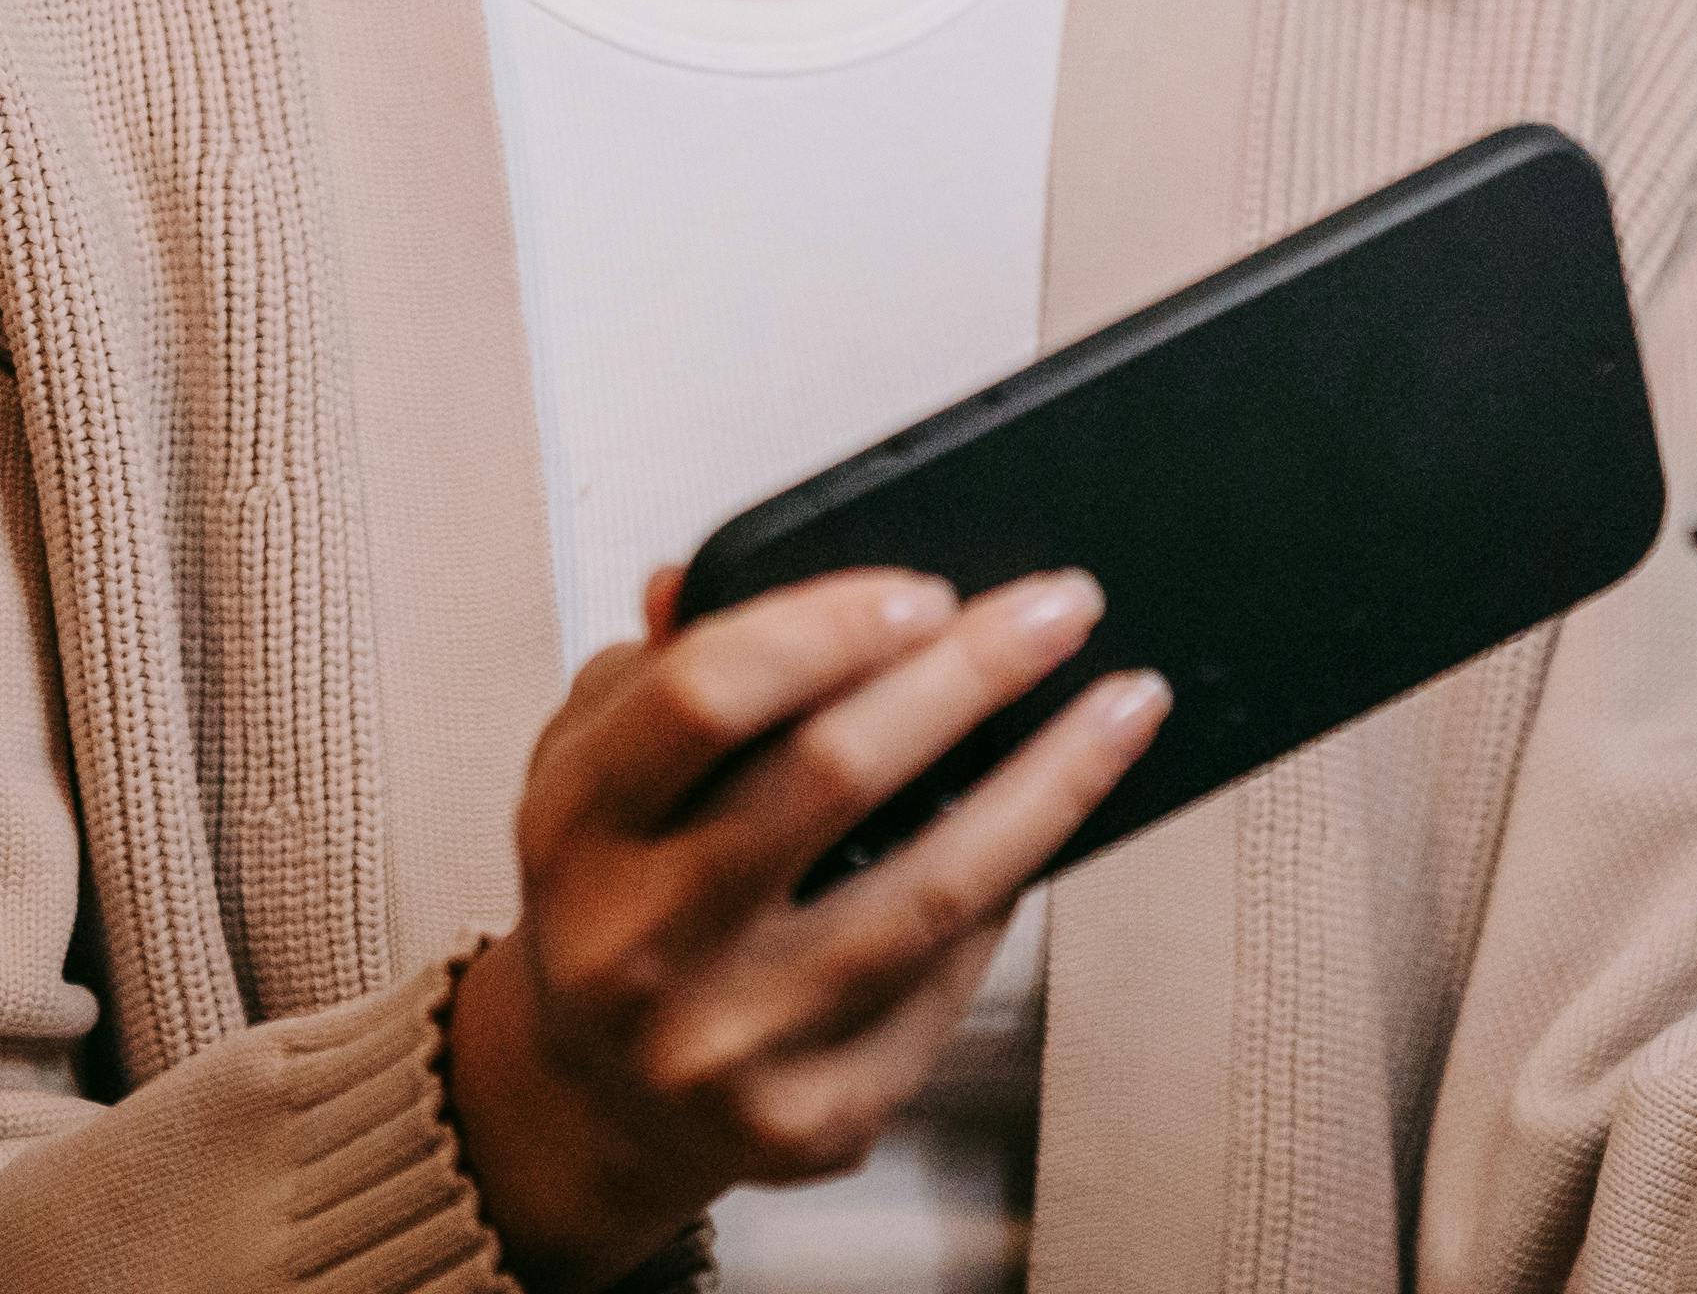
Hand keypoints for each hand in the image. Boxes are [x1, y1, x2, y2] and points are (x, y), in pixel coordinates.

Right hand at [442, 560, 1171, 1290]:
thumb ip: (654, 667)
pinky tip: (1056, 822)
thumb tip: (708, 578)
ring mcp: (730, 1045)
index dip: (828, 626)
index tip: (927, 589)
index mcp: (575, 830)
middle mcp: (641, 945)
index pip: (708, 696)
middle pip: (834, 775)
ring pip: (930, 891)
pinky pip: (949, 983)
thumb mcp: (588, 765)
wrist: (594, 1101)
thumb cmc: (612, 896)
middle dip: (970, 675)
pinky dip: (1013, 892)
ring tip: (1121, 705)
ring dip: (1050, 783)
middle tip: (1061, 610)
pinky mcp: (815, 1118)